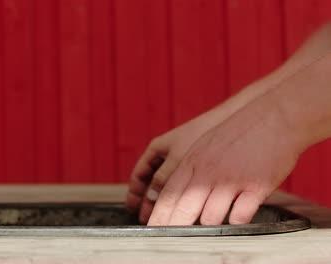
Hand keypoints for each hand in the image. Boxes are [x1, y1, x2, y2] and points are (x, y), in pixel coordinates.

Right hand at [125, 113, 217, 223]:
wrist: (226, 120)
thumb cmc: (201, 134)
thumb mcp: (177, 159)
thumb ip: (162, 179)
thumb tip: (151, 199)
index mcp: (156, 149)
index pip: (138, 175)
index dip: (134, 194)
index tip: (133, 208)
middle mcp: (166, 154)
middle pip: (151, 182)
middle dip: (148, 200)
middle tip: (147, 217)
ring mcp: (180, 158)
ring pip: (167, 183)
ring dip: (164, 199)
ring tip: (166, 214)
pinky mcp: (195, 162)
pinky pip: (182, 182)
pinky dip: (179, 194)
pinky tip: (185, 204)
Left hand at [148, 100, 300, 225]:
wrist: (273, 117)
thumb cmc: (237, 134)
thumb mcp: (203, 148)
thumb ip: (190, 172)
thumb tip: (176, 198)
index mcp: (192, 163)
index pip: (168, 196)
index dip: (157, 217)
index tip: (151, 232)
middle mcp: (208, 173)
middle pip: (183, 210)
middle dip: (174, 229)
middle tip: (171, 244)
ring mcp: (231, 180)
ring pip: (210, 217)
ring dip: (209, 227)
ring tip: (210, 229)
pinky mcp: (256, 186)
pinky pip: (240, 216)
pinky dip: (236, 223)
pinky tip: (236, 221)